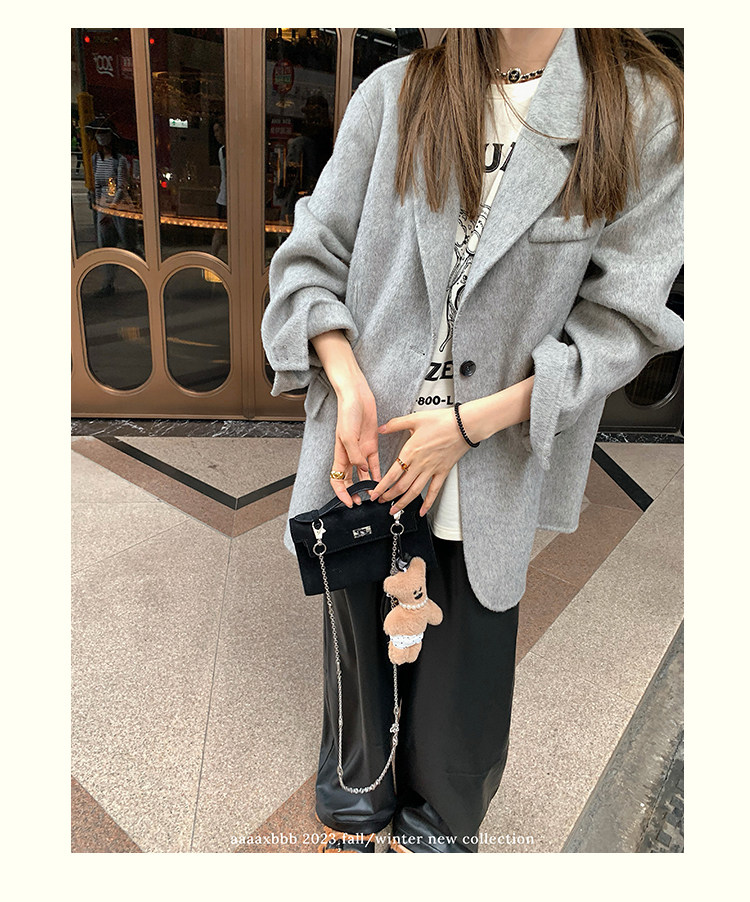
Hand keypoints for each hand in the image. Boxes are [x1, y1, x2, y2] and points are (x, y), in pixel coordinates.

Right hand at [330, 375, 381, 507]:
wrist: (358, 397)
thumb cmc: (347, 412)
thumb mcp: (348, 436)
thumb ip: (354, 455)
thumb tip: (361, 469)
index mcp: (340, 454)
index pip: (336, 479)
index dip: (340, 492)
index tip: (347, 501)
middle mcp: (350, 454)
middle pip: (349, 479)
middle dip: (354, 492)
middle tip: (361, 502)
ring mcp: (361, 450)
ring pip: (363, 474)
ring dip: (367, 485)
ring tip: (373, 494)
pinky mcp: (372, 444)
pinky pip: (374, 463)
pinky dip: (377, 473)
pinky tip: (381, 480)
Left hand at [368, 408, 469, 516]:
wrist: (464, 425)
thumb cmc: (442, 421)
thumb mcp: (414, 418)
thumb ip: (395, 424)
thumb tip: (381, 428)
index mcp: (411, 451)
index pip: (392, 474)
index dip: (381, 487)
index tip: (374, 493)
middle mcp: (420, 463)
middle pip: (401, 486)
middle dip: (388, 496)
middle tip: (380, 501)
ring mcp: (432, 469)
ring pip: (414, 491)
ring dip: (403, 502)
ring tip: (394, 509)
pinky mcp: (443, 472)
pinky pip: (434, 491)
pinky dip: (428, 503)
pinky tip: (422, 510)